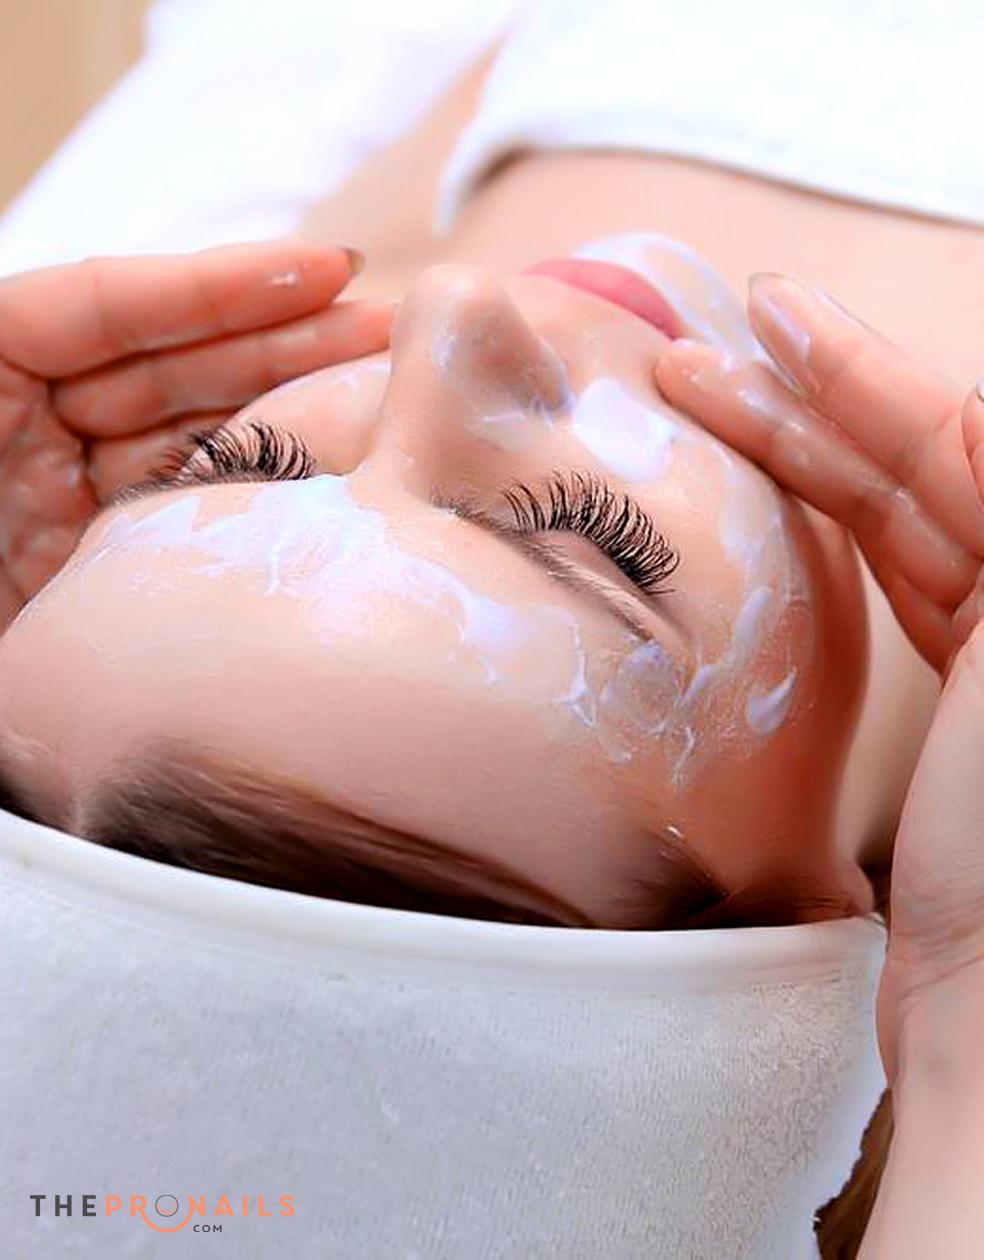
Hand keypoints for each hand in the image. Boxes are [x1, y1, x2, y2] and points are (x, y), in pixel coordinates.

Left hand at [0, 241, 392, 628]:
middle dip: (281, 339)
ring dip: (290, 411)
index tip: (324, 275)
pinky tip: (329, 478)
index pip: (106, 310)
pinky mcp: (104, 576)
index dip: (217, 285)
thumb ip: (7, 359)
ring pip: (195, 441)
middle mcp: (25, 432)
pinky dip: (261, 497)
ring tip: (385, 392)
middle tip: (387, 330)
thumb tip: (55, 315)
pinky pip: (194, 522)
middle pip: (168, 367)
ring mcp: (70, 506)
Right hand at [653, 275, 983, 1080]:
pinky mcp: (947, 702)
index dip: (861, 369)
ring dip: (802, 460)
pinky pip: (889, 587)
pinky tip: (774, 499)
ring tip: (705, 402)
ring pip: (893, 520)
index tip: (771, 314)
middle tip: (706, 348)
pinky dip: (827, 537)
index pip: (961, 439)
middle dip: (813, 400)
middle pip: (920, 466)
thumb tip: (972, 404)